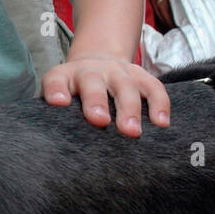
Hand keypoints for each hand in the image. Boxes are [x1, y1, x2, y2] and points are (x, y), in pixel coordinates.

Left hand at [41, 56, 170, 136]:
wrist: (98, 64)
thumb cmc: (75, 94)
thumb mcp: (61, 98)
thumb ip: (57, 119)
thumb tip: (53, 150)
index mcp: (65, 77)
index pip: (56, 80)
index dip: (56, 90)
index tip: (59, 103)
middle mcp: (91, 71)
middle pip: (92, 82)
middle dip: (97, 101)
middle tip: (100, 121)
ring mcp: (118, 72)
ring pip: (125, 86)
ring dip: (129, 108)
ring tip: (132, 132)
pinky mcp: (141, 77)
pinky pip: (153, 88)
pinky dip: (159, 105)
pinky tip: (161, 123)